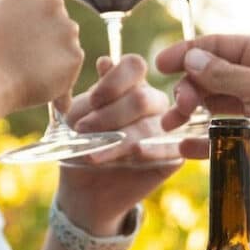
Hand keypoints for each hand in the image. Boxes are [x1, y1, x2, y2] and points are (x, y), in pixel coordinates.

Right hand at [0, 0, 83, 113]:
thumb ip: (19, 10)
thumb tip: (34, 19)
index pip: (40, 0)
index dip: (27, 21)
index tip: (12, 35)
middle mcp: (54, 0)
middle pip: (57, 19)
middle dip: (45, 36)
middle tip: (20, 56)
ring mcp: (67, 28)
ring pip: (66, 42)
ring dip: (53, 55)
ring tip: (26, 70)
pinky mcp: (74, 56)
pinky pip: (69, 66)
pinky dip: (58, 76)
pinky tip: (36, 82)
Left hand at [59, 55, 180, 232]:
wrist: (83, 188)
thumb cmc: (78, 145)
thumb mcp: (76, 117)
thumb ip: (94, 95)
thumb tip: (105, 62)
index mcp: (128, 84)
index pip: (134, 66)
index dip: (115, 81)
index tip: (93, 100)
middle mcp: (151, 101)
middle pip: (142, 98)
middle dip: (110, 115)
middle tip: (82, 129)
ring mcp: (165, 128)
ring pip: (150, 127)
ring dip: (119, 140)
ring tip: (93, 154)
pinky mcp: (173, 154)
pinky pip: (169, 149)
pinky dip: (150, 150)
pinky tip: (135, 154)